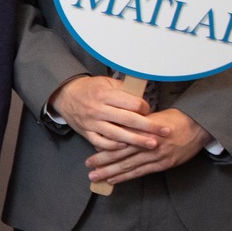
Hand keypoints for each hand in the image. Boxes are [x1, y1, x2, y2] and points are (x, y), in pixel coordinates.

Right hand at [50, 74, 167, 152]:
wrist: (66, 95)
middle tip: (165, 132)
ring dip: (136, 141)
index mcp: (105, 95)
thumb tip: (144, 99)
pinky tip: (126, 148)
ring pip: (117, 134)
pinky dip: (114, 147)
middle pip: (128, 120)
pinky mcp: (87, 132)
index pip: (132, 104)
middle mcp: (99, 109)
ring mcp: (92, 123)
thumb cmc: (91, 88)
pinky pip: (102, 143)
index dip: (145, 108)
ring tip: (152, 145)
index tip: (149, 110)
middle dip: (149, 127)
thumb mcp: (107, 82)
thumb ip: (125, 91)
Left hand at [84, 108, 210, 184]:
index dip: (104, 149)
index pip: (119, 141)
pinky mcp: (164, 164)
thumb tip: (115, 131)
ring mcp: (156, 155)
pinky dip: (127, 176)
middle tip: (89, 168)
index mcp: (143, 130)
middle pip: (121, 154)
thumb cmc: (173, 120)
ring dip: (111, 172)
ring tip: (97, 177)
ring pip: (129, 165)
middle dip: (103, 162)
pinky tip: (115, 180)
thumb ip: (135, 125)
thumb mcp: (152, 117)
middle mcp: (148, 143)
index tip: (91, 154)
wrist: (197, 127)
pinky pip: (141, 172)